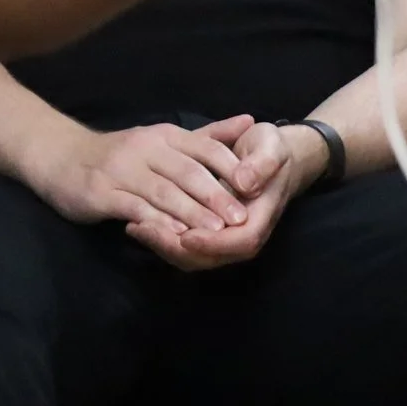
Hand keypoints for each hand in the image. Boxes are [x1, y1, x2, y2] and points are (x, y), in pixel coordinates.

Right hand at [42, 116, 254, 245]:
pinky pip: (133, 207)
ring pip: (163, 192)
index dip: (231, 168)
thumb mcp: (165, 139)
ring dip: (191, 212)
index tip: (255, 189)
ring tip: (215, 230)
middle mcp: (145, 148)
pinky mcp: (101, 192)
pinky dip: (155, 220)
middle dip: (216, 196)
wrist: (61, 157)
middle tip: (241, 217)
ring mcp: (121, 170)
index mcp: (165, 135)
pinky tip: (173, 233)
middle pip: (188, 172)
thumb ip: (207, 136)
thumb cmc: (122, 153)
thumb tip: (248, 120)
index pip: (205, 148)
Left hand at [153, 120, 325, 270]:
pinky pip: (182, 247)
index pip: (241, 242)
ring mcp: (223, 238)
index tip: (187, 235)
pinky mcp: (206, 234)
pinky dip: (160, 239)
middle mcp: (241, 235)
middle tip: (146, 229)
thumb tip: (243, 183)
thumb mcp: (271, 147)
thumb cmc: (269, 150)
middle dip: (176, 248)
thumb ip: (261, 165)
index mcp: (260, 218)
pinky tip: (136, 223)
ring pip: (192, 257)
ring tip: (135, 226)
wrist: (268, 156)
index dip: (214, 243)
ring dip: (162, 245)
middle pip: (211, 257)